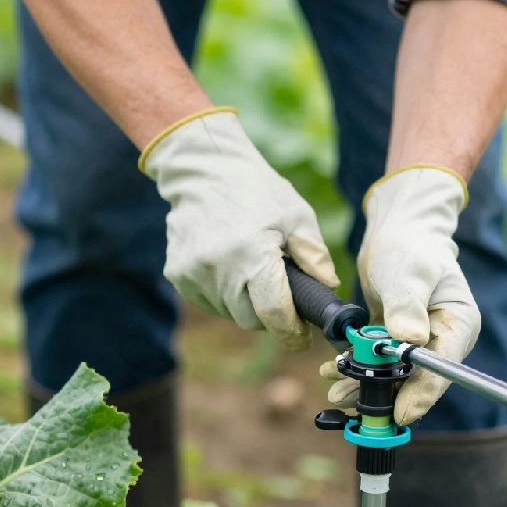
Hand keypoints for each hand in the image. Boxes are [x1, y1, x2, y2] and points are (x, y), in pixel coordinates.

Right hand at [141, 107, 338, 349]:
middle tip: (280, 294)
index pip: (274, 314)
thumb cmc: (257, 190)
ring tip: (251, 268)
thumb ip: (315, 256)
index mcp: (253, 254)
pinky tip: (229, 265)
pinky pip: (208, 300)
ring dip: (245, 302)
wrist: (203, 169)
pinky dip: (223, 293)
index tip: (303, 338)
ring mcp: (193, 273)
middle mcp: (219, 269)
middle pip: (251, 320)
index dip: (291, 333)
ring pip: (228, 312)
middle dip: (269, 315)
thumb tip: (328, 289)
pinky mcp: (177, 274)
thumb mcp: (297, 216)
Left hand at [321, 166, 479, 423]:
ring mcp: (419, 343)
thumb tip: (411, 339)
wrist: (398, 231)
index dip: (420, 394)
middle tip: (350, 400)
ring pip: (393, 375)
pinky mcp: (398, 342)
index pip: (443, 369)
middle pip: (417, 379)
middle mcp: (442, 339)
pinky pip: (378, 363)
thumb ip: (407, 305)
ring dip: (364, 384)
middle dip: (384, 393)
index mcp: (458, 325)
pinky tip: (333, 370)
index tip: (399, 412)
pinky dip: (357, 368)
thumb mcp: (408, 273)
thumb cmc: (410, 246)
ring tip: (335, 391)